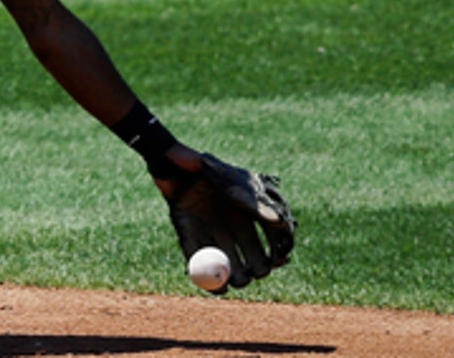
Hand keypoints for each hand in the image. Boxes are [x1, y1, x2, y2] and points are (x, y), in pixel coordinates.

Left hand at [153, 147, 296, 293]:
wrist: (172, 163)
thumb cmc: (206, 169)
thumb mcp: (233, 184)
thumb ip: (255, 204)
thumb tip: (280, 221)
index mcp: (246, 211)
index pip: (269, 236)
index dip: (276, 250)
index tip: (281, 260)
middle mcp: (230, 224)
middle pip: (250, 253)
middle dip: (257, 267)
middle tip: (259, 274)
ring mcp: (209, 230)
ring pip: (228, 260)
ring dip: (236, 275)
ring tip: (240, 282)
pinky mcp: (187, 234)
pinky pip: (200, 259)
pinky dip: (207, 277)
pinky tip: (218, 289)